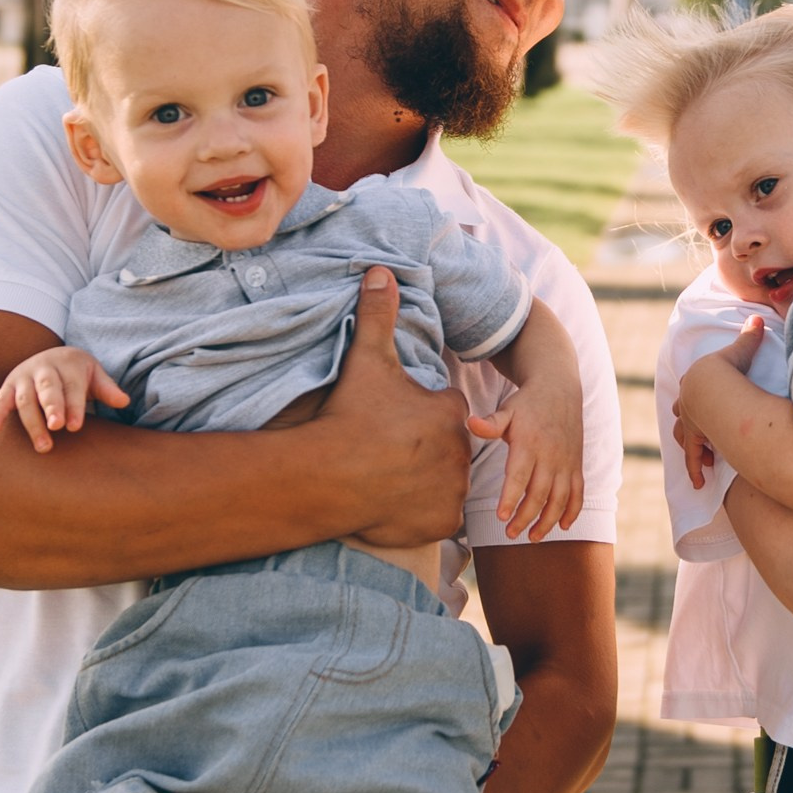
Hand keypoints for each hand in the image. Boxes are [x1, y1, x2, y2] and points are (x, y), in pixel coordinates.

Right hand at [0, 346, 128, 452]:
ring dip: (32, 422)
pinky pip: (0, 400)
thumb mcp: (94, 374)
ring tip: (42, 446)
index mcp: (67, 364)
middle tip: (56, 428)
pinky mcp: (8, 387)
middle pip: (47, 390)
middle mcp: (43, 368)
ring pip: (25, 400)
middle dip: (51, 408)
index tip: (75, 426)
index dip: (73, 406)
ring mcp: (23, 376)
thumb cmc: (77, 373)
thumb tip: (124, 401)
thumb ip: (106, 388)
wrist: (52, 356)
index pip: (72, 387)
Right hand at [304, 266, 471, 548]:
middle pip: (448, 448)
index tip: (393, 420)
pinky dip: (423, 514)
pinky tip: (396, 503)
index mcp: (451, 411)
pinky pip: (440, 517)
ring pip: (446, 483)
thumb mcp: (366, 360)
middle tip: (388, 451)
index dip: (420, 414)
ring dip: (427, 482)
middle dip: (426, 450)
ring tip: (390, 477)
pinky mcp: (444, 522)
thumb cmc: (350, 416)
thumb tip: (380, 270)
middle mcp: (462, 450)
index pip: (446, 410)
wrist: (330, 476)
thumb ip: (378, 315)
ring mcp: (454, 489)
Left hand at [469, 377, 584, 540]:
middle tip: (510, 533)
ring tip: (533, 537)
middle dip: (525, 517)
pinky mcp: (576, 466)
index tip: (501, 516)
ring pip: (560, 498)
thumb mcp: (506, 410)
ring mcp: (566, 462)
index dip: (511, 497)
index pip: (519, 476)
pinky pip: (578, 493)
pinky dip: (573, 511)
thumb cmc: (526, 405)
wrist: (559, 390)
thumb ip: (490, 423)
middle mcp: (550, 456)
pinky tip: (563, 526)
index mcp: (529, 444)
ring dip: (548, 521)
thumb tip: (469, 423)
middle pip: (539, 493)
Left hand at [673, 320, 764, 480]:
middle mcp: (688, 404)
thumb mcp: (739, 353)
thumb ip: (748, 339)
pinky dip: (695, 470)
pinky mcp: (695, 440)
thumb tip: (756, 318)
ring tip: (707, 457)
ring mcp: (690, 423)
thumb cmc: (727, 369)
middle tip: (703, 430)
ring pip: (684, 436)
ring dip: (693, 445)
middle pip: (683, 413)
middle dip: (690, 420)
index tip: (705, 403)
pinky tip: (699, 483)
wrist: (714, 387)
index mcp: (696, 384)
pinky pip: (693, 458)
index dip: (696, 396)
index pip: (691, 390)